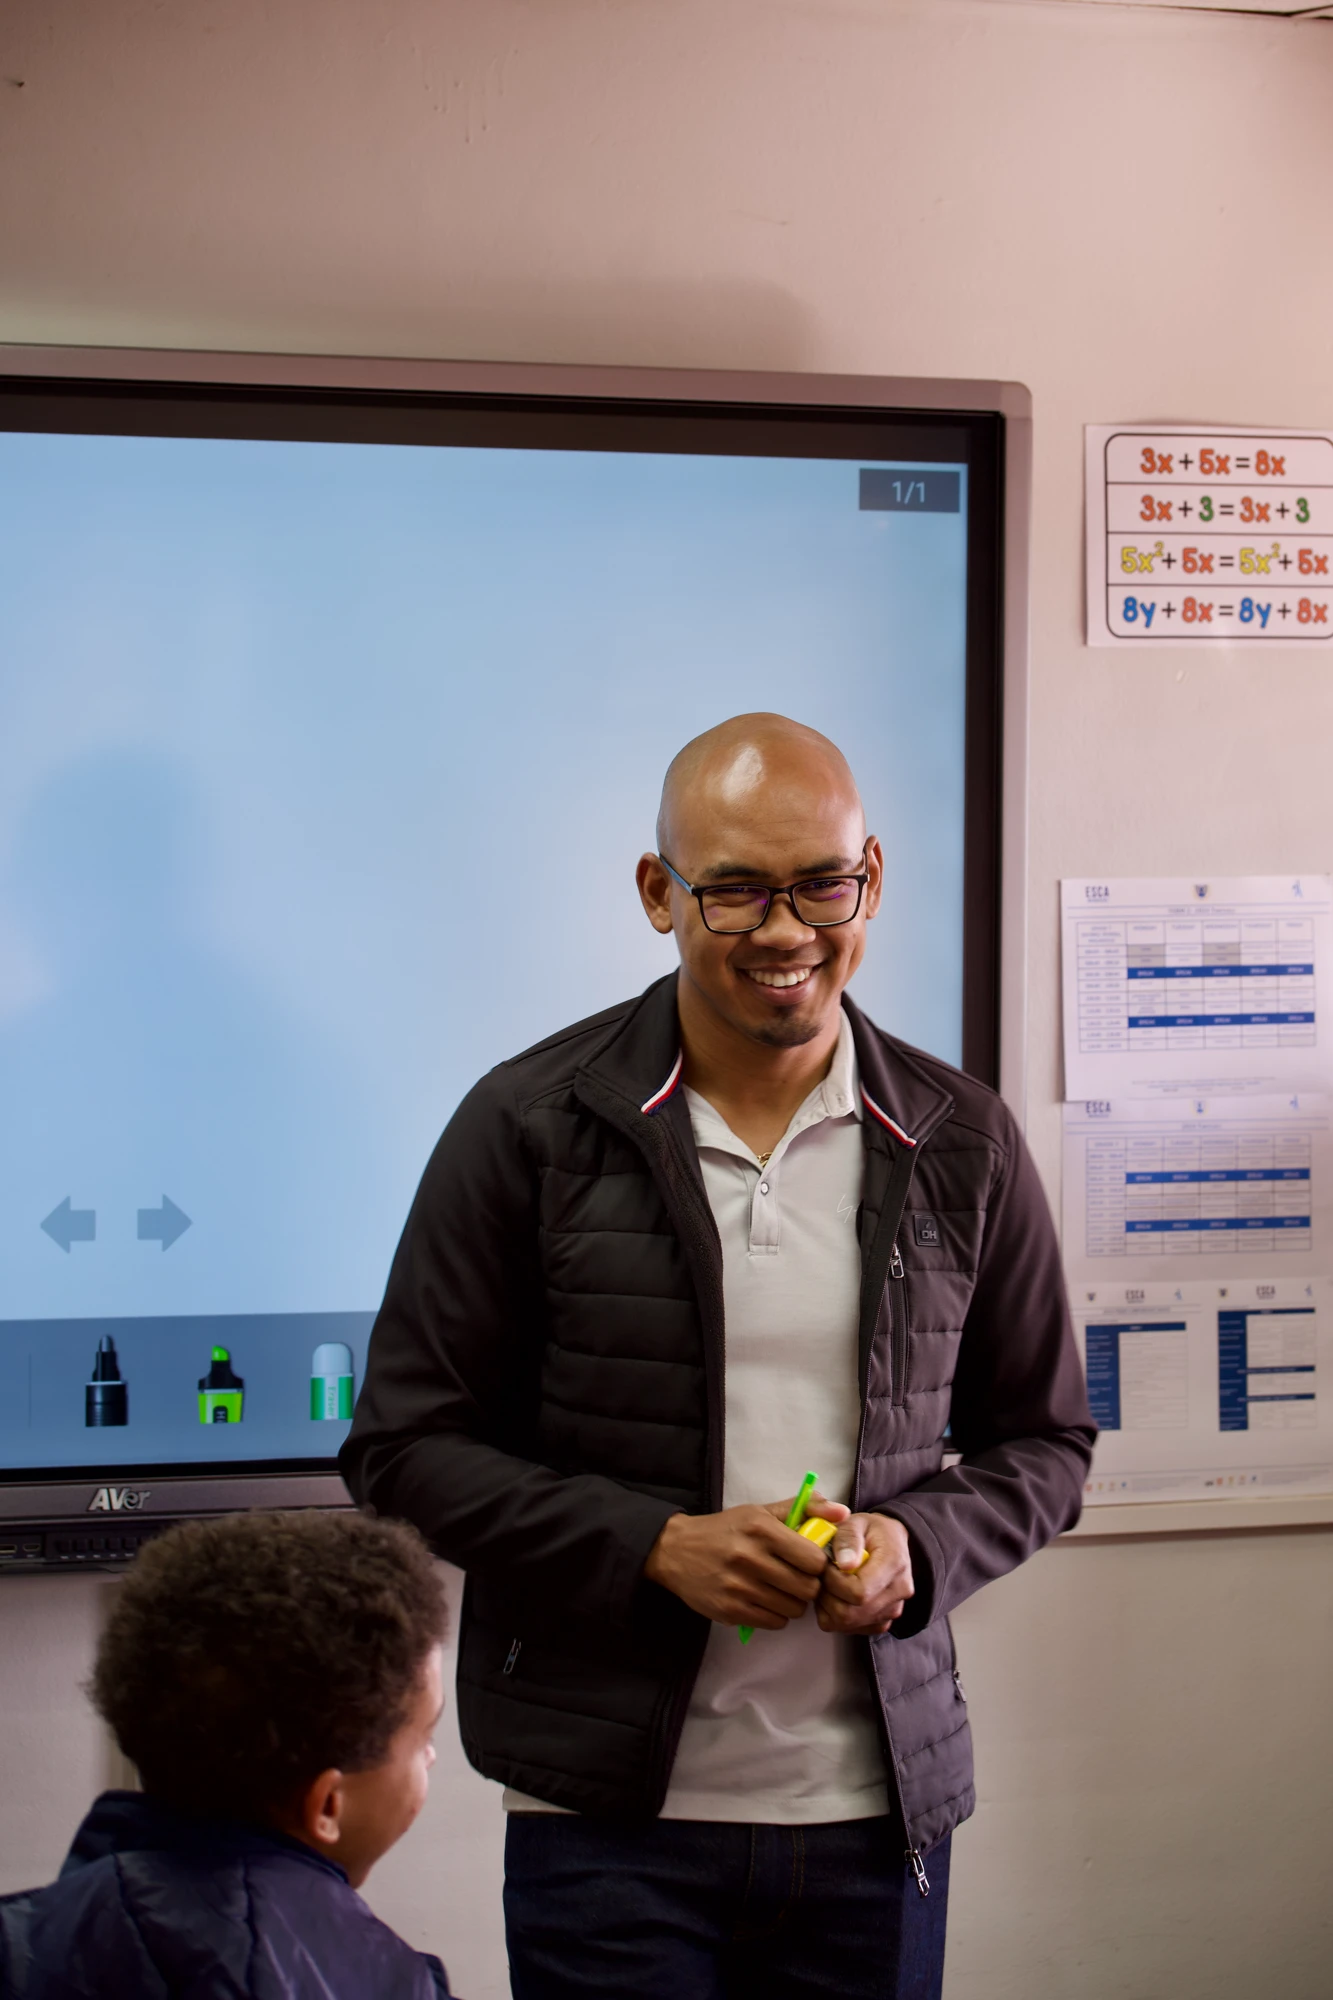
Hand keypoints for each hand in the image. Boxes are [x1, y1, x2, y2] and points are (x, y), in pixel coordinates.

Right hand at [644, 1492, 849, 1629]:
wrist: (675, 1551)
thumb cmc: (726, 1529)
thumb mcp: (761, 1511)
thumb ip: (805, 1508)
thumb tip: (843, 1512)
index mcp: (761, 1529)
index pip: (814, 1559)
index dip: (818, 1564)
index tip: (809, 1562)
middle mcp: (750, 1557)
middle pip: (807, 1588)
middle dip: (808, 1585)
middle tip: (797, 1578)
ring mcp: (739, 1587)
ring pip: (793, 1609)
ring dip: (793, 1602)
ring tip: (780, 1589)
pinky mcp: (730, 1611)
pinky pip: (774, 1622)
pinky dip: (776, 1614)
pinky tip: (765, 1600)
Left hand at [816, 1513, 912, 1635]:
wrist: (892, 1542)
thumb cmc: (872, 1531)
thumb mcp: (857, 1522)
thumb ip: (848, 1538)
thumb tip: (844, 1564)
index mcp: (894, 1564)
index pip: (859, 1592)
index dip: (833, 1582)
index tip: (826, 1565)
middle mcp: (898, 1592)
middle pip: (850, 1614)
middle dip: (827, 1596)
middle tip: (823, 1576)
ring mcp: (892, 1610)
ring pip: (847, 1624)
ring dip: (828, 1606)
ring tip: (829, 1583)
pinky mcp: (882, 1621)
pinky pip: (850, 1630)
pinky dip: (836, 1616)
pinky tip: (838, 1595)